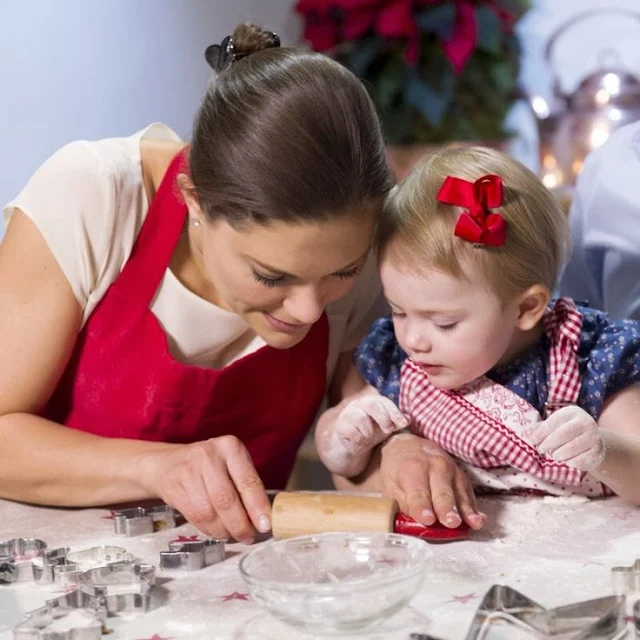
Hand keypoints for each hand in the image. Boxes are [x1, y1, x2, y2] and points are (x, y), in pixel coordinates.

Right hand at [138, 436, 270, 543]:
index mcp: (230, 447)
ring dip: (224, 531)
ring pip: (209, 513)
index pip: (247, 481)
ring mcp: (188, 472)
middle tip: (248, 536)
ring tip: (232, 534)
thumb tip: (262, 520)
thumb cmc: (211, 465)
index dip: (257, 506)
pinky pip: (195, 518)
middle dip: (239, 525)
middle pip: (226, 500)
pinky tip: (216, 530)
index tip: (265, 525)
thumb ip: (246, 487)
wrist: (169, 463)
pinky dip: (209, 530)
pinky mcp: (174, 489)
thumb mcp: (232, 464)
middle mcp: (208, 456)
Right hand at [332, 393, 409, 454]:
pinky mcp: (340, 427)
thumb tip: (409, 419)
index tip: (404, 423)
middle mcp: (358, 405)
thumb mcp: (385, 427)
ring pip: (361, 418)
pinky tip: (361, 442)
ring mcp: (347, 414)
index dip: (395, 412)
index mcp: (371, 402)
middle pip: (372, 404)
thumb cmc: (369, 433)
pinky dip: (359, 438)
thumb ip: (396, 422)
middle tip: (389, 430)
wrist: (348, 445)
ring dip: (370, 430)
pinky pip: (351, 431)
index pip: (384, 401)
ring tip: (371, 437)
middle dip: (384, 417)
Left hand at [378, 433, 485, 529]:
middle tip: (451, 522)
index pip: (417, 492)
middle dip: (447, 507)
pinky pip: (469, 493)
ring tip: (473, 523)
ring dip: (466, 509)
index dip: (422, 507)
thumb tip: (413, 523)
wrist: (409, 447)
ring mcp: (451, 470)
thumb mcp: (390, 485)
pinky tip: (479, 519)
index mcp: (411, 468)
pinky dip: (474, 507)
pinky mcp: (462, 476)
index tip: (427, 519)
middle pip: (442, 491)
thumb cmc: (398, 470)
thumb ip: (401, 505)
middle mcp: (434, 466)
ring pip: (460, 492)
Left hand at [525, 405, 604, 471]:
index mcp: (572, 412)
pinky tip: (566, 460)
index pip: (553, 422)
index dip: (541, 432)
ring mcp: (594, 437)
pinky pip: (580, 461)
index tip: (531, 440)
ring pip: (571, 449)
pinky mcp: (598, 452)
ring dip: (558, 454)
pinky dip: (569, 462)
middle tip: (541, 449)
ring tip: (554, 455)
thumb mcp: (554, 425)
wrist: (592, 441)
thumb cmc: (566, 431)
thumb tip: (525, 433)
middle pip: (563, 434)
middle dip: (549, 444)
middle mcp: (586, 422)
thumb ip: (539, 428)